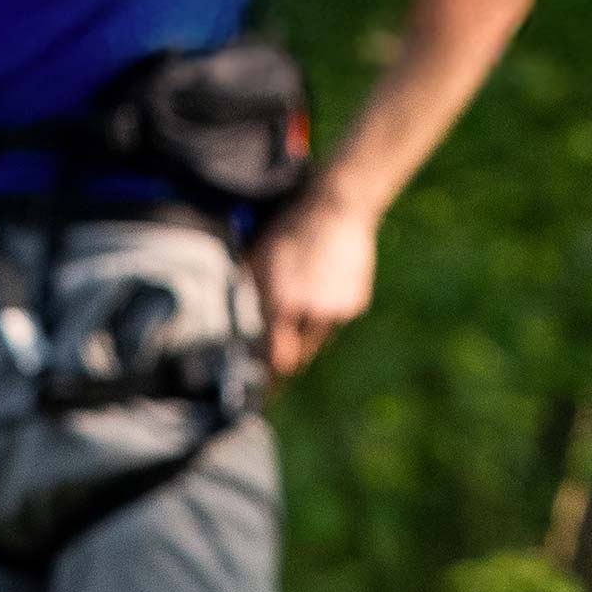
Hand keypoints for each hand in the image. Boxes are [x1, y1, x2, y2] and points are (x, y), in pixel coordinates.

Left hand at [246, 189, 380, 379]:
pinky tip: (324, 285)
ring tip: (302, 305)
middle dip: (286, 357)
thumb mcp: (257, 258)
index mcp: (282, 305)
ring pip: (316, 338)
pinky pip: (335, 320)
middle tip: (276, 354)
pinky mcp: (355, 305)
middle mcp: (310, 315)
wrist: (338, 204)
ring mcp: (337, 311)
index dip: (267, 375)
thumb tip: (236, 329)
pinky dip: (327, 312)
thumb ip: (246, 297)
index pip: (274, 360)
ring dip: (305, 333)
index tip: (261, 387)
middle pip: (297, 356)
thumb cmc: (290, 227)